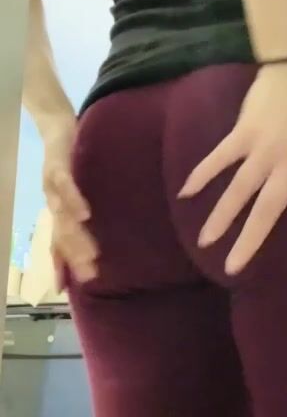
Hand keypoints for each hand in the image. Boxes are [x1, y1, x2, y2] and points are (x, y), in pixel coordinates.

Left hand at [42, 115, 98, 287]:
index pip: (58, 244)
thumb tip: (102, 237)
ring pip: (63, 218)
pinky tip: (85, 215)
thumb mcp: (76, 191)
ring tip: (92, 254)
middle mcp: (53, 204)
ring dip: (76, 237)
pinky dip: (74, 201)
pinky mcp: (58, 167)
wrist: (58, 126)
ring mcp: (53, 187)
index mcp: (58, 212)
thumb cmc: (71, 161)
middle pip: (62, 236)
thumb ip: (85, 215)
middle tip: (92, 275)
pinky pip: (66, 187)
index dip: (60, 266)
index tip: (66, 290)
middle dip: (76, 257)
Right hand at [178, 60, 286, 283]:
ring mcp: (261, 153)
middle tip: (231, 269)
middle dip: (249, 243)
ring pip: (238, 192)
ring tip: (205, 242)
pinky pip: (219, 159)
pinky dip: (202, 174)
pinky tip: (184, 193)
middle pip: (267, 213)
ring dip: (221, 218)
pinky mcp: (242, 136)